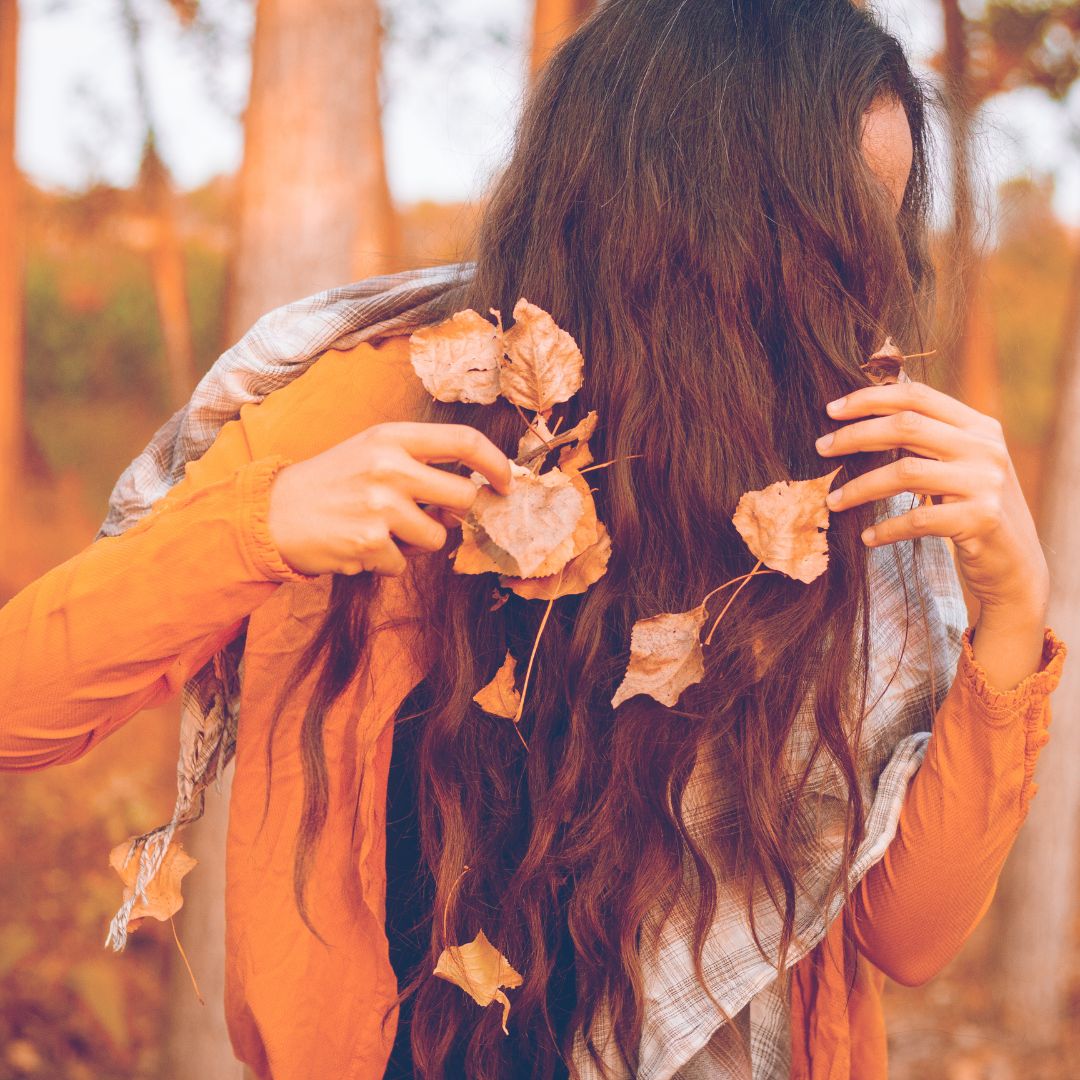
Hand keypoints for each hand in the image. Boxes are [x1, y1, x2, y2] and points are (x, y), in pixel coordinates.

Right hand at [267, 421, 511, 576]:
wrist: (269, 514)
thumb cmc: (328, 485)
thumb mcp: (369, 454)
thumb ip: (417, 465)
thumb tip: (469, 494)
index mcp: (391, 437)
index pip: (463, 440)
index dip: (495, 462)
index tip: (506, 481)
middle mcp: (388, 466)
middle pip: (463, 496)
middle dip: (454, 513)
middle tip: (428, 515)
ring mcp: (380, 505)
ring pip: (437, 537)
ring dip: (414, 543)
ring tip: (377, 531)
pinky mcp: (369, 542)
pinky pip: (403, 564)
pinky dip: (384, 563)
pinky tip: (357, 547)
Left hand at [815, 381, 1048, 628]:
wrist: (1016, 563)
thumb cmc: (973, 510)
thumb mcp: (960, 465)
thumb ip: (930, 439)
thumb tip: (866, 417)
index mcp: (979, 426)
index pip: (918, 396)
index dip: (871, 398)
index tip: (831, 410)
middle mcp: (985, 447)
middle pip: (906, 426)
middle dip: (855, 436)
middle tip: (821, 448)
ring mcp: (986, 482)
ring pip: (905, 472)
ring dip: (860, 487)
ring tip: (833, 501)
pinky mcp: (981, 519)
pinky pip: (917, 519)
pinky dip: (886, 529)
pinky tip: (867, 538)